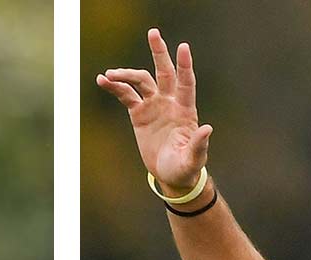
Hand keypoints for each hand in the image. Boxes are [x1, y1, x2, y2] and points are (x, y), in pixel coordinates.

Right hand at [96, 27, 211, 194]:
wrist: (170, 175)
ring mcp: (154, 105)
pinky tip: (103, 81)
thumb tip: (207, 128)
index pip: (186, 83)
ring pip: (141, 81)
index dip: (184, 66)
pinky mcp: (139, 112)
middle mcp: (170, 102)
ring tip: (110, 74)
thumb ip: (198, 145)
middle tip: (153, 33)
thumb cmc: (185, 168)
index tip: (183, 47)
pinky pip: (125, 94)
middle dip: (159, 53)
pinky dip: (115, 87)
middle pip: (164, 72)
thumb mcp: (192, 159)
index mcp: (186, 110)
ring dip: (126, 74)